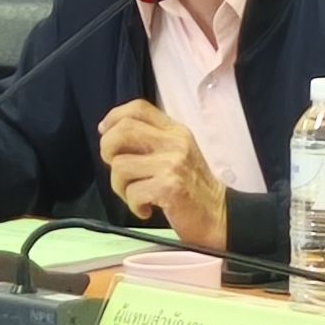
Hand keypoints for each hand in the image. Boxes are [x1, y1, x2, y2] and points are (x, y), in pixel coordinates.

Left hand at [97, 101, 226, 247]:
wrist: (220, 216)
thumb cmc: (193, 189)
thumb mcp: (177, 154)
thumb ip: (151, 141)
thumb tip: (110, 134)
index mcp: (175, 130)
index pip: (138, 108)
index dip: (114, 117)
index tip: (104, 132)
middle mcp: (175, 142)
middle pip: (123, 130)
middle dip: (108, 150)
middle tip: (117, 169)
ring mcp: (173, 164)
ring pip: (120, 166)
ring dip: (120, 187)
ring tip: (136, 195)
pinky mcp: (170, 187)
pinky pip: (132, 192)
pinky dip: (133, 205)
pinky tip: (147, 209)